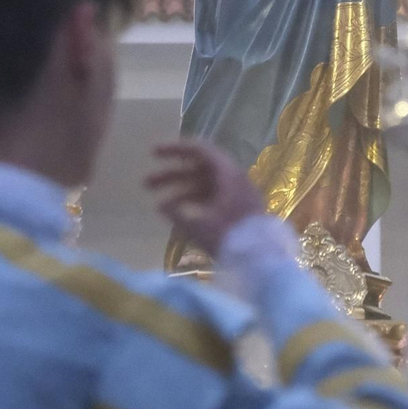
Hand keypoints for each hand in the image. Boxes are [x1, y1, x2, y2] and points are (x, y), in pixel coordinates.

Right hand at [146, 142, 263, 252]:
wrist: (262, 259)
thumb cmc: (229, 236)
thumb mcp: (199, 224)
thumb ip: (177, 213)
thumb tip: (162, 206)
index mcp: (227, 173)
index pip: (198, 151)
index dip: (174, 150)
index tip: (153, 154)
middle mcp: (233, 179)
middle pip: (197, 170)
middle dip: (171, 176)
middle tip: (146, 184)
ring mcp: (236, 195)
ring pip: (203, 187)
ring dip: (180, 193)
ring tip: (158, 206)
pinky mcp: (238, 211)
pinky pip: (211, 200)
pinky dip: (193, 204)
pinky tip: (177, 216)